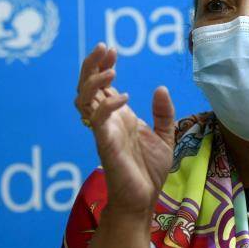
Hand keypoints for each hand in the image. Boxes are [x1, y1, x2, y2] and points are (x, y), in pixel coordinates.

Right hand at [75, 43, 175, 215]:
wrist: (144, 200)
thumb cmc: (149, 171)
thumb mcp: (164, 136)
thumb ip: (163, 113)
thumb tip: (161, 88)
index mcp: (118, 115)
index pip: (101, 84)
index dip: (102, 65)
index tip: (112, 50)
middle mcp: (106, 120)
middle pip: (86, 86)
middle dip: (91, 64)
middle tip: (103, 47)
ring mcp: (103, 131)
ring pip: (84, 99)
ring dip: (93, 81)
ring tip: (111, 70)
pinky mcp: (105, 144)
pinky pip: (98, 120)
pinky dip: (108, 105)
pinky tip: (125, 97)